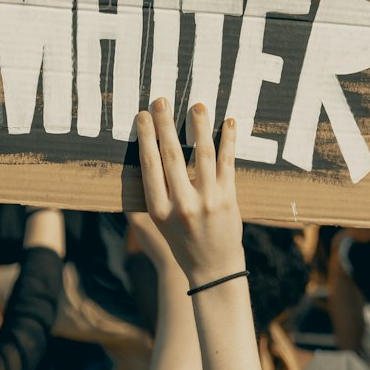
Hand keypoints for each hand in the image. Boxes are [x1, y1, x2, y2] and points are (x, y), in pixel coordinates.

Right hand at [136, 99, 243, 289]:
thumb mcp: (156, 223)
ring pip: (203, 155)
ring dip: (199, 127)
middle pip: (173, 156)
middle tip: (161, 101)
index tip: (143, 115)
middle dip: (166, 125)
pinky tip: (228, 123)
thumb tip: (140, 157)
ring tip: (197, 106)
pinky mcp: (228, 199)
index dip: (146, 138)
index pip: (150, 166)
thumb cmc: (180, 242)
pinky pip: (228, 164)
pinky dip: (228, 141)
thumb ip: (149, 194)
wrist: (213, 268)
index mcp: (159, 209)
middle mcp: (182, 204)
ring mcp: (208, 200)